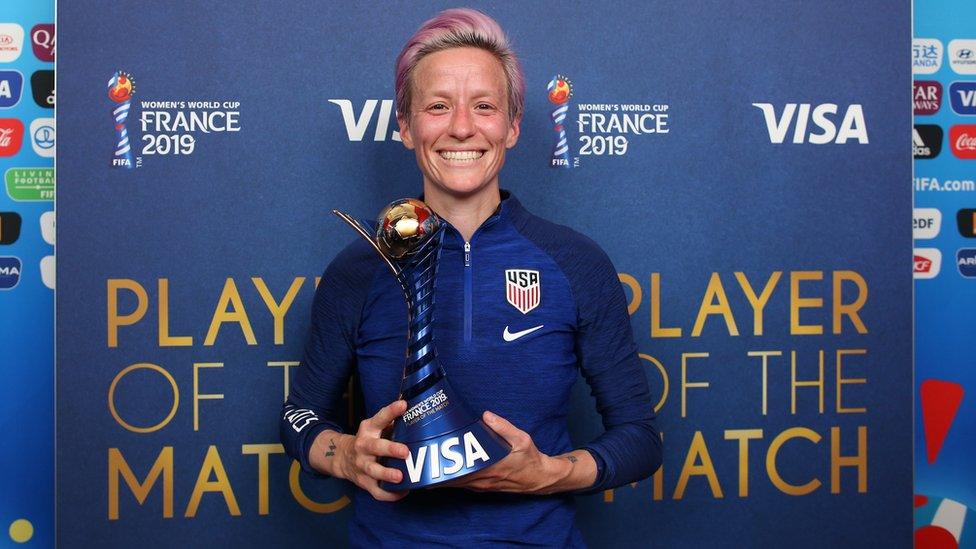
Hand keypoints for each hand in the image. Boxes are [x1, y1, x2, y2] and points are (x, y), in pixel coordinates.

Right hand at [330, 399, 410, 501]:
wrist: (343, 458)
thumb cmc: (368, 440)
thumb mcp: (375, 426)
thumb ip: (392, 419)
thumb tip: (413, 404)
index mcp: (369, 430)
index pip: (380, 418)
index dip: (391, 411)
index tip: (403, 405)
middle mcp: (363, 446)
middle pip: (375, 447)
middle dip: (390, 449)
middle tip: (405, 452)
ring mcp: (363, 465)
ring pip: (374, 471)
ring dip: (387, 474)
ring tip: (400, 477)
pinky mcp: (364, 482)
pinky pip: (376, 491)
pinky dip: (389, 494)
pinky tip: (403, 491)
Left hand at [434, 410, 572, 494]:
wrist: (538, 478)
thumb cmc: (529, 458)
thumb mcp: (522, 439)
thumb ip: (504, 427)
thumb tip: (486, 416)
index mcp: (491, 468)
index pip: (462, 471)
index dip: (443, 470)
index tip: (428, 464)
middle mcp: (483, 480)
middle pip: (453, 480)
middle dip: (435, 475)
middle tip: (418, 466)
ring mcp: (482, 486)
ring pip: (456, 484)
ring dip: (440, 479)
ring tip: (423, 470)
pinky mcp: (482, 487)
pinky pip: (462, 485)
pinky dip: (450, 481)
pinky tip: (440, 475)